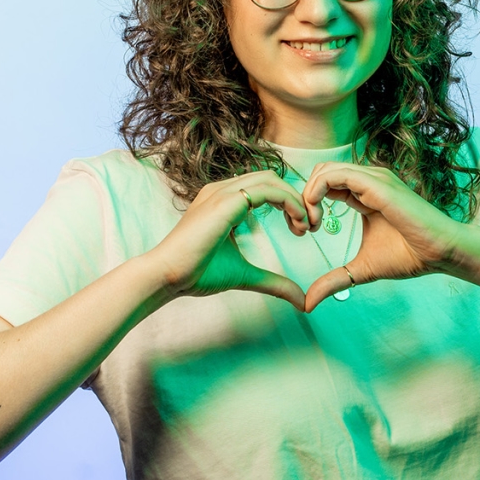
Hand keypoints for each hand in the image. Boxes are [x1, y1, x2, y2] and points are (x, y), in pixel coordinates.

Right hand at [145, 172, 309, 309]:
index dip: (289, 203)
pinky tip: (297, 223)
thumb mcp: (245, 276)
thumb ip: (273, 282)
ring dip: (296, 199)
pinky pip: (267, 189)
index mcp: (224, 201)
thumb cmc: (196, 274)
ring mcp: (222, 191)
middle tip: (312, 226)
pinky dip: (289, 201)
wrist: (167, 276)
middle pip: (272, 178)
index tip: (302, 229)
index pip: (265, 188)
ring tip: (306, 226)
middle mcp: (222, 190)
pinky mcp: (225, 200)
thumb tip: (300, 300)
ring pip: (272, 179)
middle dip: (297, 198)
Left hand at [300, 163, 465, 310]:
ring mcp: (372, 179)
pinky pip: (336, 175)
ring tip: (311, 225)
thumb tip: (308, 304)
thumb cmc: (409, 256)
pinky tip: (319, 218)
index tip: (305, 232)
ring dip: (308, 195)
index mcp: (363, 193)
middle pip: (320, 172)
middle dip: (303, 197)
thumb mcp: (360, 269)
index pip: (325, 183)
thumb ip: (334, 280)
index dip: (308, 204)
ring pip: (324, 170)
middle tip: (304, 228)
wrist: (440, 253)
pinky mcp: (376, 184)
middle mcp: (367, 180)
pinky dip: (317, 192)